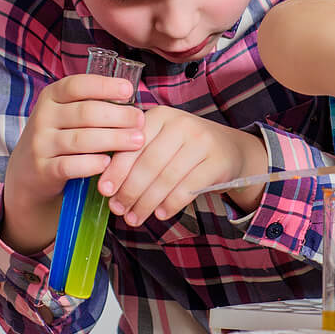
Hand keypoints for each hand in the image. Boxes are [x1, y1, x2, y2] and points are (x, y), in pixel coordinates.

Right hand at [0, 74, 144, 254]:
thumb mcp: (67, 114)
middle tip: (140, 121)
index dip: (104, 86)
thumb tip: (132, 100)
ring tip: (136, 141)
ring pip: (81, 139)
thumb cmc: (60, 136)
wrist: (27, 172)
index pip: (77, 85)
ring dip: (113, 139)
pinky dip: (91, 164)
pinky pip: (70, 165)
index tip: (128, 90)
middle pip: (85, 113)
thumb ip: (93, 104)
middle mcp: (43, 117)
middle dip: (118, 116)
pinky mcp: (42, 169)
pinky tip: (108, 163)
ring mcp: (40, 144)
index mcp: (52, 97)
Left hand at [98, 108, 267, 225]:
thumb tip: (107, 186)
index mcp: (160, 115)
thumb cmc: (184, 148)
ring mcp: (202, 142)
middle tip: (119, 210)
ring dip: (147, 203)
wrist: (229, 148)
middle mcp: (182, 124)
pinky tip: (160, 213)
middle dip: (130, 191)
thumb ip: (136, 155)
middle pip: (149, 164)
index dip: (117, 170)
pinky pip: (188, 188)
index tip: (105, 191)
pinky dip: (171, 204)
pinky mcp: (218, 162)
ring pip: (167, 178)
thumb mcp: (160, 140)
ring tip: (135, 217)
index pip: (133, 145)